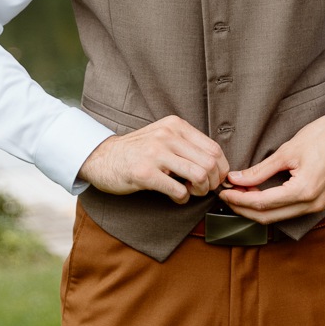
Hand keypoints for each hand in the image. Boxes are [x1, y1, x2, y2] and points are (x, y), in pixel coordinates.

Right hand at [78, 115, 229, 204]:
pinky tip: (176, 198)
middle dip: (212, 182)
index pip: (214, 148)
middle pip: (210, 163)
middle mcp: (167, 135)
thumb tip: (216, 165)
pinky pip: (178, 190)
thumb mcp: (163, 137)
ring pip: (199, 175)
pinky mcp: (145, 173)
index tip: (215, 179)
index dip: (221, 169)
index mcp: (175, 125)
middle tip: (202, 189)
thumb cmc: (137, 151)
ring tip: (189, 192)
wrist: (103, 157)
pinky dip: (182, 199)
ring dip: (199, 191)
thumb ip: (187, 145)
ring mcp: (155, 153)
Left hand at [218, 112, 324, 223]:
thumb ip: (260, 170)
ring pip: (276, 218)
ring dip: (254, 209)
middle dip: (243, 208)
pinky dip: (269, 206)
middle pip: (267, 217)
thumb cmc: (321, 137)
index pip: (262, 203)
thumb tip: (236, 179)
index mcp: (304, 191)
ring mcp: (315, 207)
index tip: (223, 191)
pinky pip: (287, 212)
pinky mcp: (316, 203)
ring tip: (237, 193)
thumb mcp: (286, 151)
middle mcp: (310, 205)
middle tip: (225, 194)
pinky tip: (256, 194)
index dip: (239, 199)